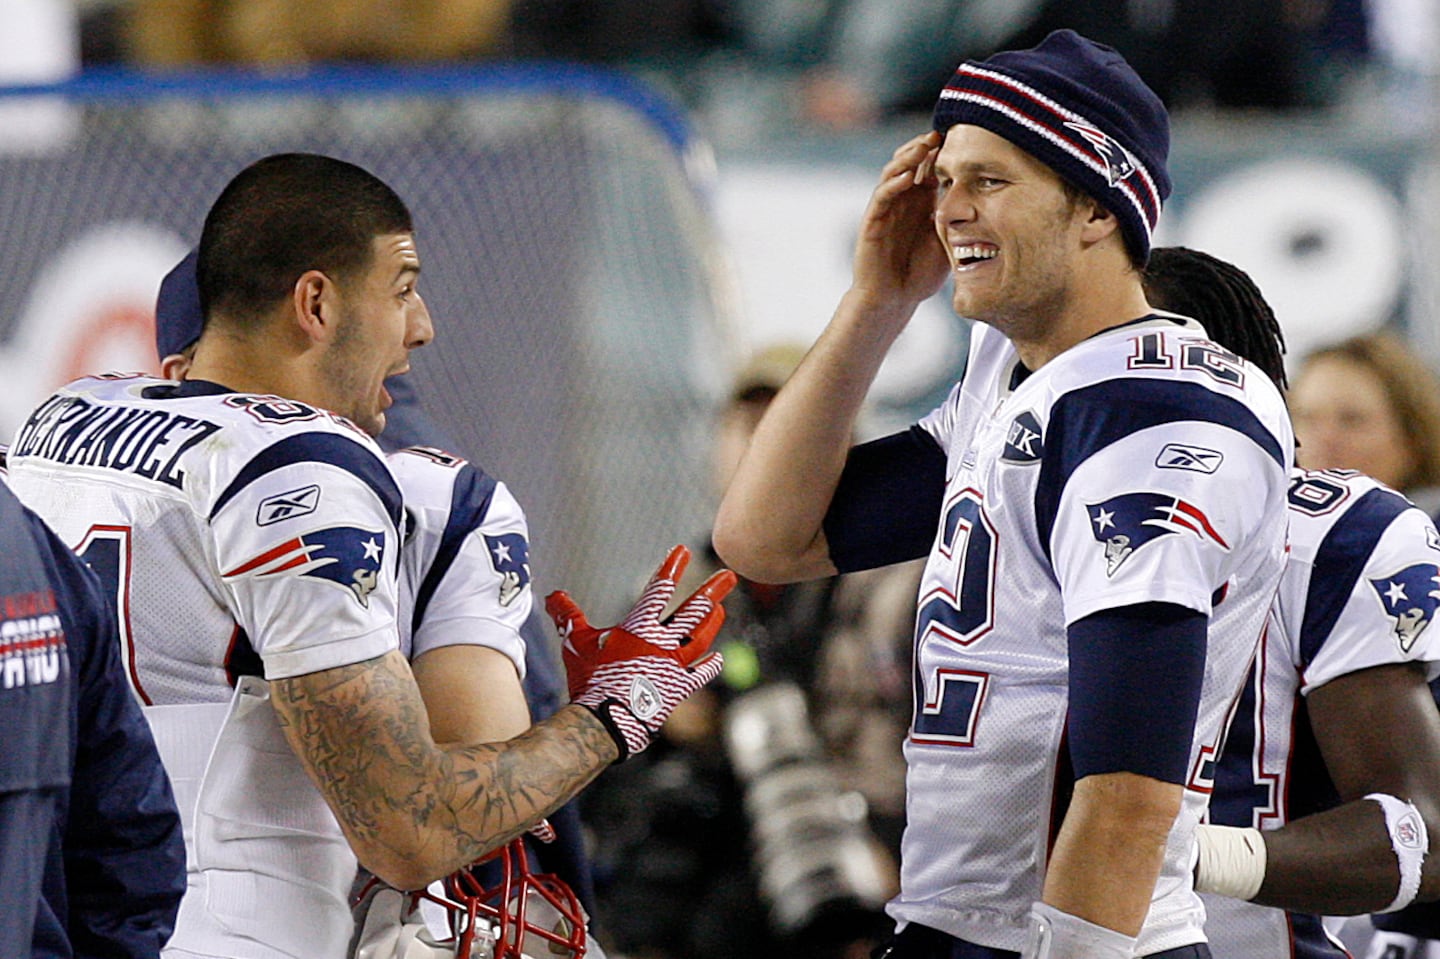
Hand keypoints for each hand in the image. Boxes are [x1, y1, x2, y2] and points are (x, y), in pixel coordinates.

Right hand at [546, 545, 734, 760]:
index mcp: (639, 628)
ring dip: (712, 622)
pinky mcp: (678, 690)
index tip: (682, 551)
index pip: (658, 590)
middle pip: (693, 611)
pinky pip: (699, 674)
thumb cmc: (588, 680)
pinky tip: (717, 657)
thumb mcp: (575, 643)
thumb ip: (567, 616)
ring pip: (700, 638)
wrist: (604, 722)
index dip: (671, 568)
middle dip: (712, 591)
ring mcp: (674, 667)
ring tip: (721, 608)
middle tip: (729, 576)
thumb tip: (552, 595)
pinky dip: (709, 665)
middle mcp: (662, 644)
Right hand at [851, 131, 950, 309]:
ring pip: (894, 172)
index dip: (942, 152)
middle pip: (910, 162)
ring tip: (924, 146)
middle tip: (942, 133)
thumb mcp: (947, 243)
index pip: (930, 168)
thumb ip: (957, 222)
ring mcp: (886, 209)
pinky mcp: (873, 221)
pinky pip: (882, 196)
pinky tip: (909, 176)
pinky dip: (894, 183)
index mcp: (921, 203)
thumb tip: (988, 206)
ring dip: (908, 157)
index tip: (961, 137)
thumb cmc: (919, 275)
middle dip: (925, 146)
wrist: (892, 300)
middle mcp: (902, 201)